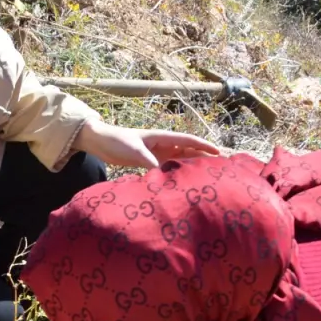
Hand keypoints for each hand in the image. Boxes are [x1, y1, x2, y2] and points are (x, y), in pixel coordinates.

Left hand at [75, 118, 219, 168]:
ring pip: (180, 160)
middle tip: (219, 168)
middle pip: (189, 151)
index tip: (219, 153)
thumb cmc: (117, 142)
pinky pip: (169, 168)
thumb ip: (149, 163)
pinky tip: (183, 183)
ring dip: (192, 166)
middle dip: (203, 157)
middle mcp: (164, 145)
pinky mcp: (151, 163)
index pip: (189, 141)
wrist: (101, 143)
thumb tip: (163, 176)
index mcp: (163, 137)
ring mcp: (158, 154)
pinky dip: (177, 174)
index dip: (204, 147)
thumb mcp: (134, 152)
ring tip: (206, 177)